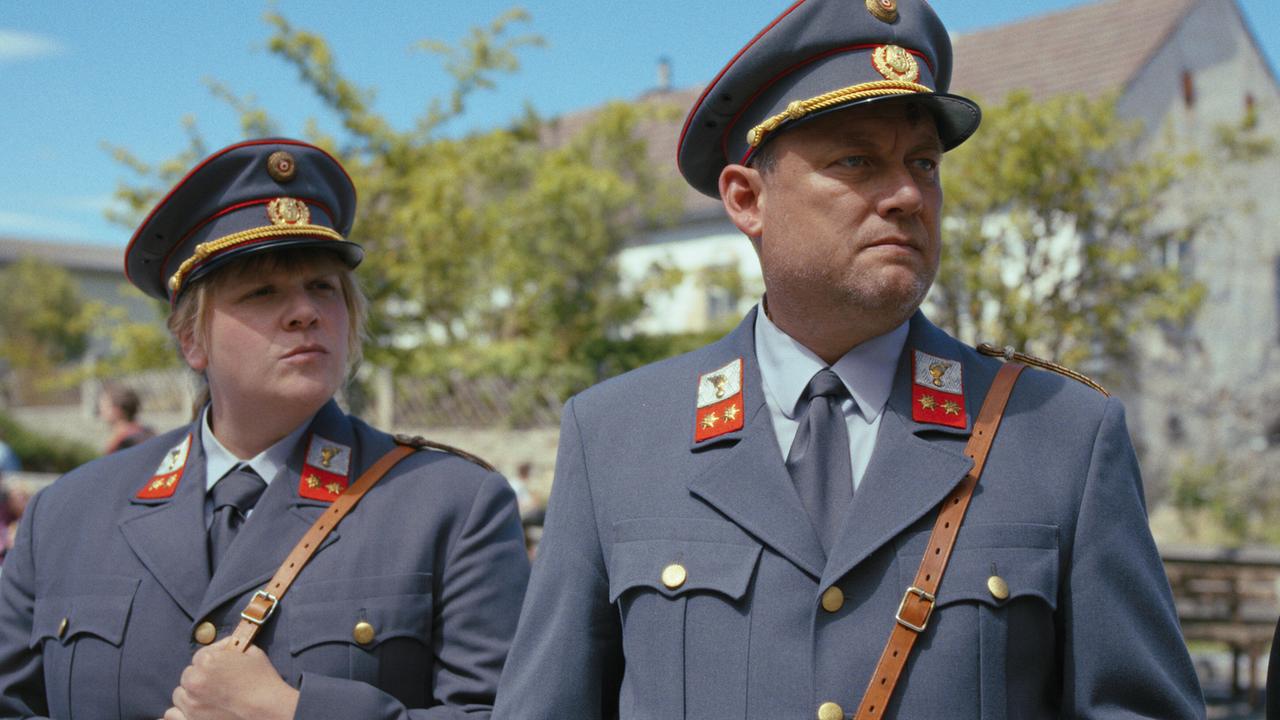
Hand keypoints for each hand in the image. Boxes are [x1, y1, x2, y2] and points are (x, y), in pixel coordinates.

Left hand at [164, 638, 298, 719]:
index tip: (224, 666)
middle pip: (188, 675)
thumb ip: (233, 647)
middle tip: (218, 683)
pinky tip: (192, 710)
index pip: (200, 656)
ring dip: (191, 694)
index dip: (214, 659)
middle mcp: (194, 681)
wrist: (269, 710)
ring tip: (209, 698)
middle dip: (201, 677)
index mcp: (207, 660)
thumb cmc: (263, 681)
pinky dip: (180, 712)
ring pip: (180, 694)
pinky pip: (171, 715)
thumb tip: (226, 645)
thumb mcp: (252, 653)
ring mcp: (190, 704)